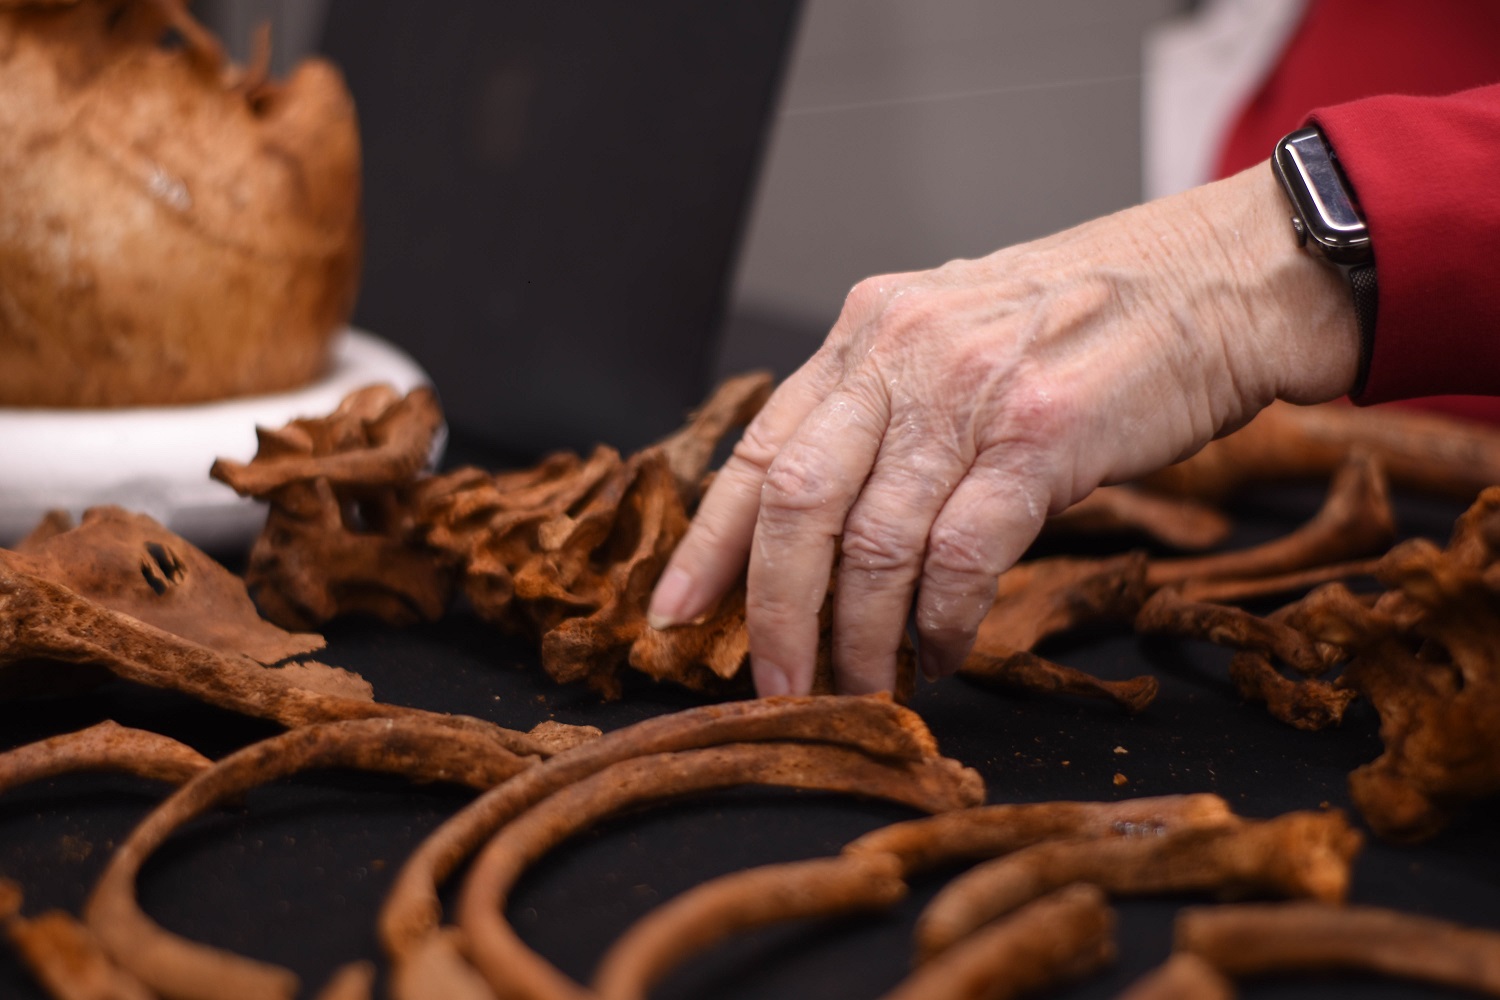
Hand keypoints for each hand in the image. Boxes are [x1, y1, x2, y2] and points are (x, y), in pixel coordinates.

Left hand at [648, 164, 1359, 695]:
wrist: (1218, 280)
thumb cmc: (1087, 320)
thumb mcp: (956, 332)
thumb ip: (887, 404)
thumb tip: (824, 521)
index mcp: (868, 330)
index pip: (761, 448)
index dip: (709, 542)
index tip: (677, 611)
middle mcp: (901, 354)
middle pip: (796, 506)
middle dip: (775, 612)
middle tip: (775, 681)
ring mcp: (967, 394)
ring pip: (873, 546)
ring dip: (860, 637)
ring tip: (865, 682)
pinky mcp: (1038, 439)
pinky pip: (959, 560)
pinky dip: (942, 624)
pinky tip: (943, 652)